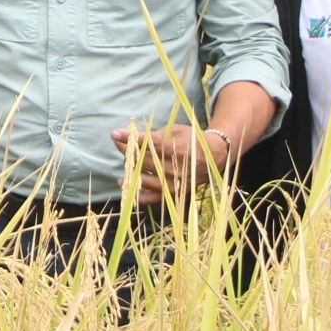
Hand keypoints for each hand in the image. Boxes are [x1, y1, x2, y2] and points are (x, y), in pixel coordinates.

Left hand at [112, 124, 228, 207]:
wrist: (214, 157)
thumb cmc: (192, 140)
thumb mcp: (176, 131)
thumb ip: (155, 135)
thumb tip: (130, 136)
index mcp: (178, 149)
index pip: (150, 144)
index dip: (132, 139)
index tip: (115, 134)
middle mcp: (177, 168)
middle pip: (145, 162)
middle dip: (128, 151)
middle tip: (118, 144)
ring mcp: (175, 183)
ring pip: (146, 181)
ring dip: (130, 174)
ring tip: (122, 170)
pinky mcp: (175, 194)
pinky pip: (153, 199)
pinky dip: (139, 195)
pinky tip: (128, 187)